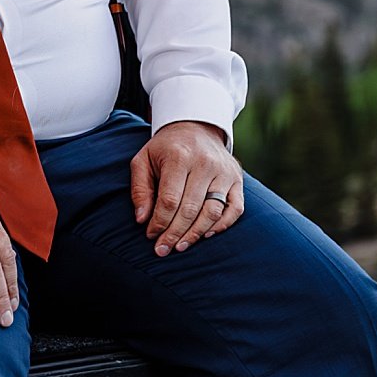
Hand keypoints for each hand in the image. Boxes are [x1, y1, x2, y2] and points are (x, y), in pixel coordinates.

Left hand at [129, 120, 243, 255]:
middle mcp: (205, 164)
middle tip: (163, 249)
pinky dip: (222, 226)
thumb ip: (140, 188)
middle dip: (174, 233)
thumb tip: (142, 219)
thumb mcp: (143, 160)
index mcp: (179, 157)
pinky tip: (205, 235)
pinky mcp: (237, 179)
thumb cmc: (165, 149)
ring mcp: (224, 172)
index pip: (170, 199)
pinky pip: (234, 209)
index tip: (150, 235)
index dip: (159, 222)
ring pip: (212, 212)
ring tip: (180, 246)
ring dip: (196, 234)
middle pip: (190, 209)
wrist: (195, 127)